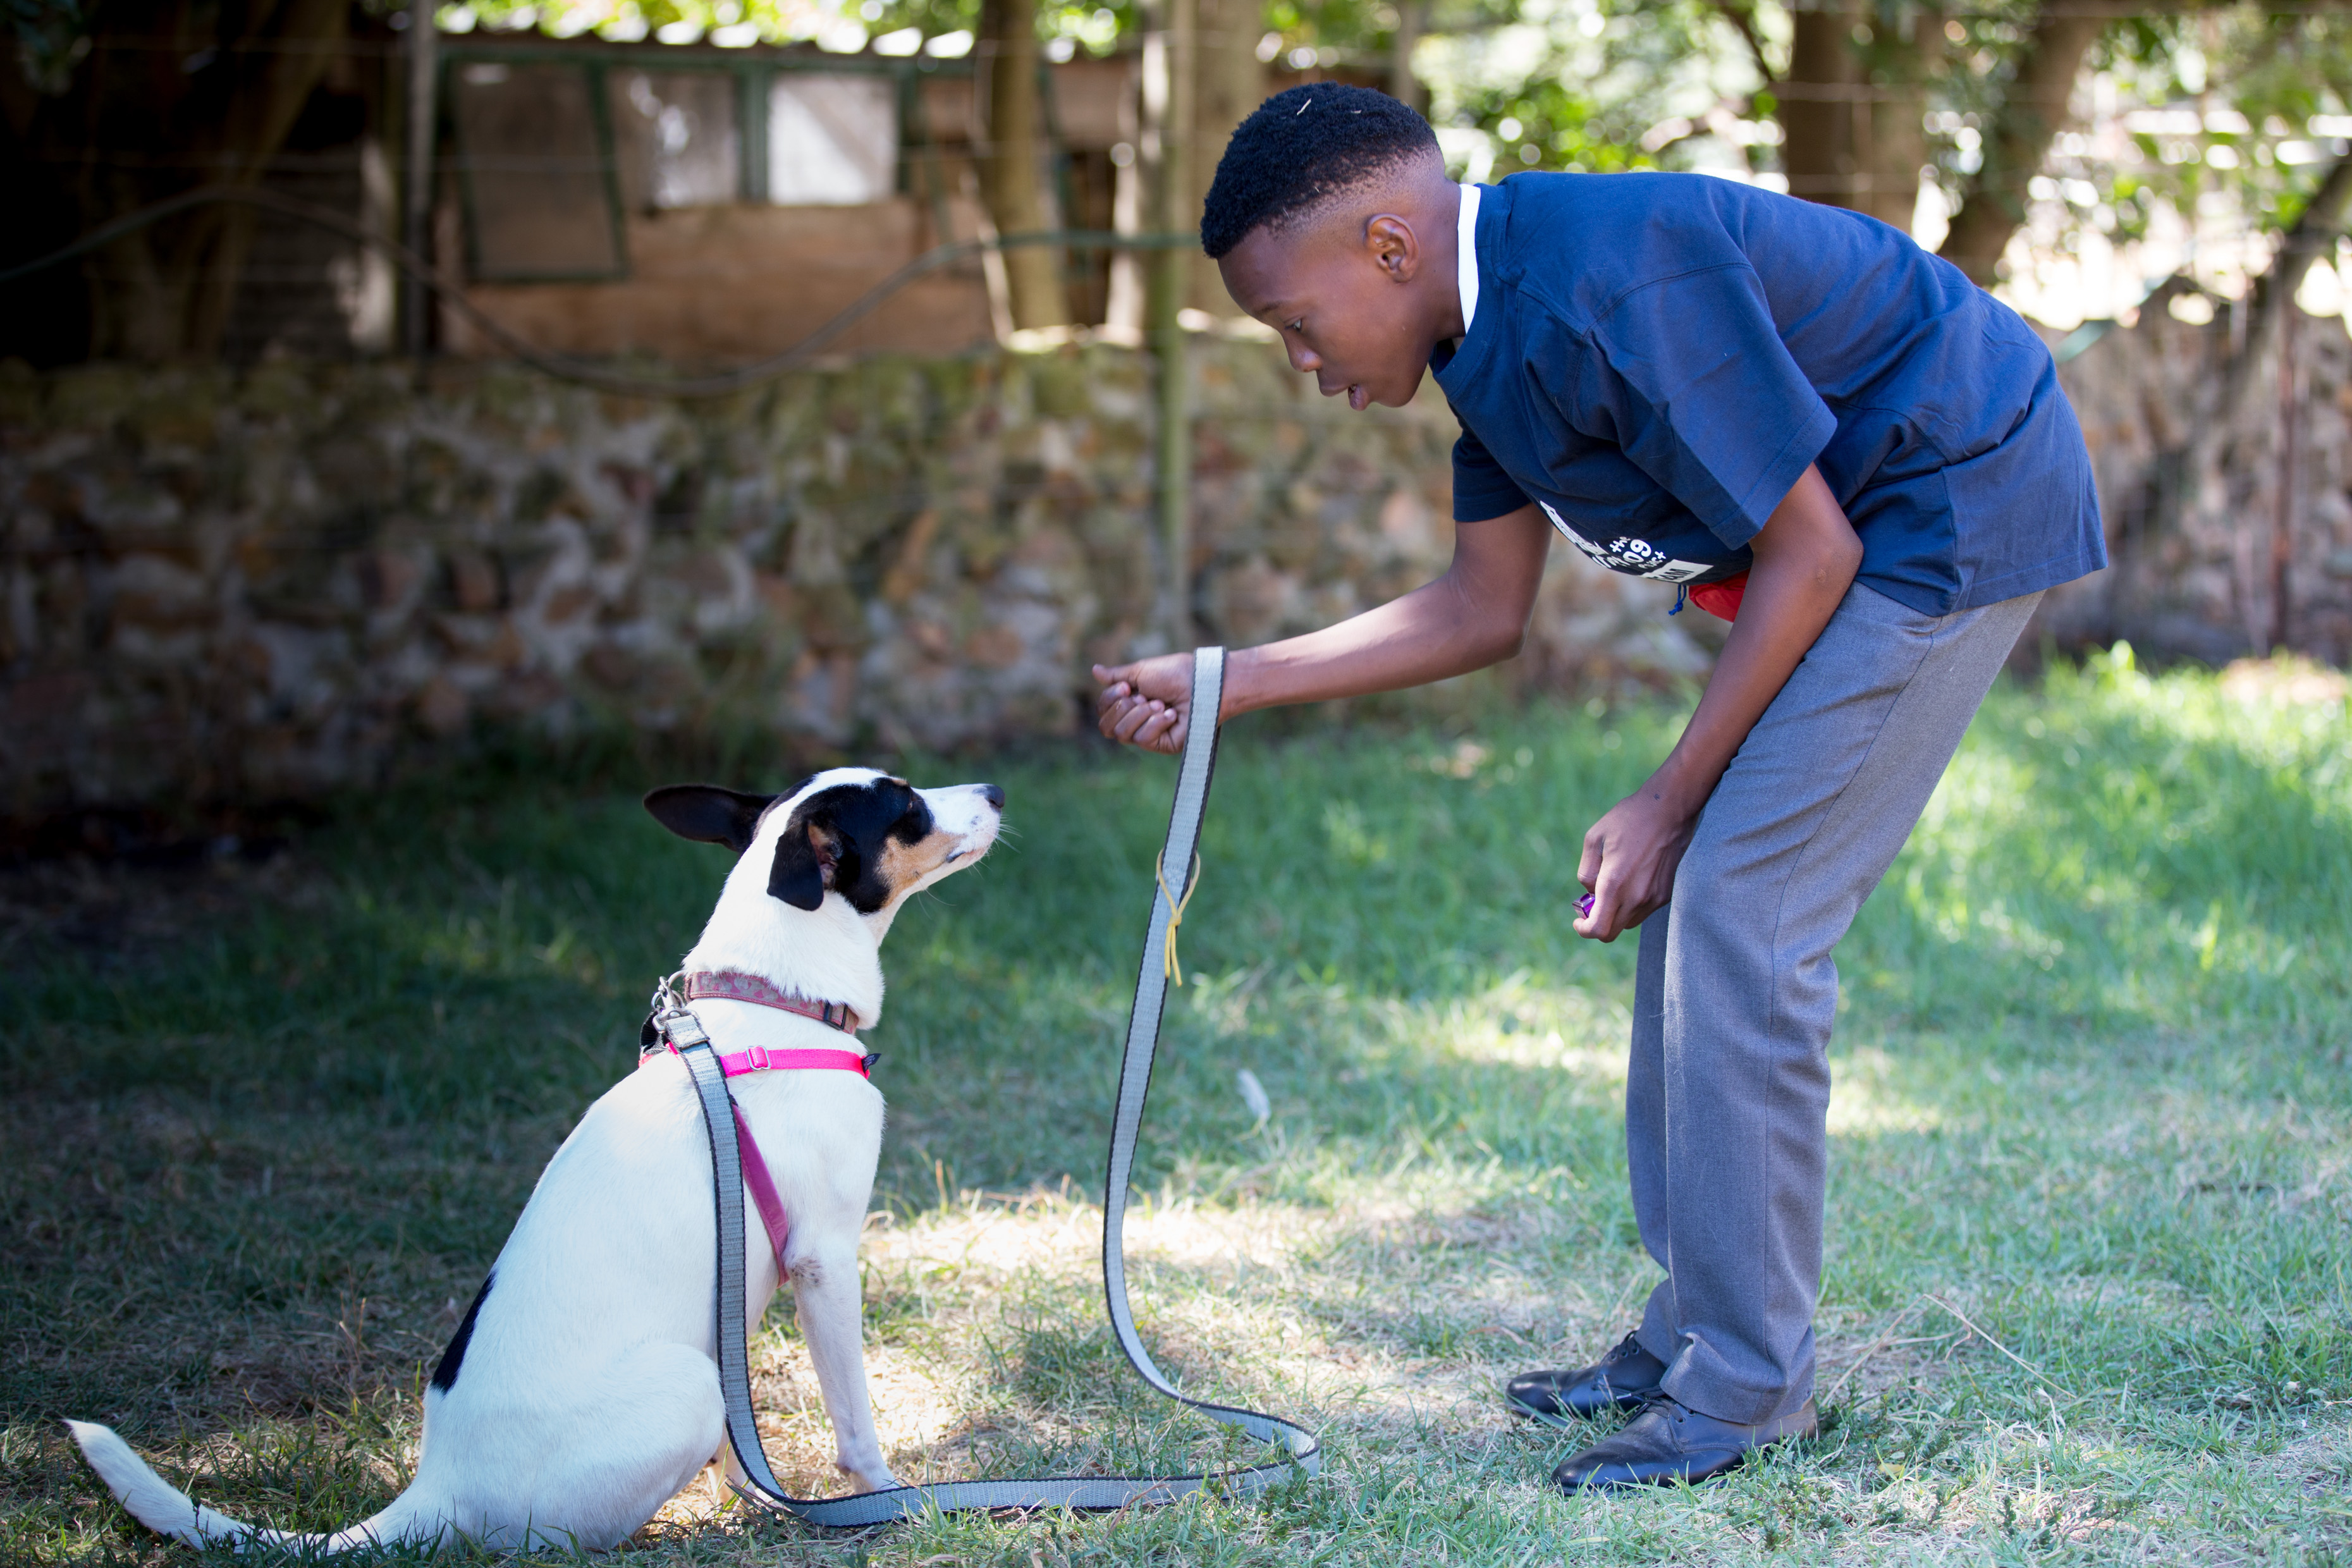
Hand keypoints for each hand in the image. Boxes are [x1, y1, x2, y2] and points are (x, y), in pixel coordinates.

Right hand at [1092, 653, 1196, 753]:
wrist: (1200, 683)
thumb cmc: (1174, 674)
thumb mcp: (1140, 671)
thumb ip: (1117, 676)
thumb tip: (1094, 670)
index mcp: (1129, 702)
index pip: (1103, 711)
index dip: (1109, 700)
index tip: (1127, 687)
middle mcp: (1136, 720)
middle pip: (1107, 727)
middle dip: (1123, 709)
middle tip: (1145, 697)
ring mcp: (1149, 734)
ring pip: (1123, 734)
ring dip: (1142, 714)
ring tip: (1161, 704)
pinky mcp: (1163, 744)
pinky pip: (1144, 739)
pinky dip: (1156, 723)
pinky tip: (1172, 714)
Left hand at [1574, 782, 1698, 941]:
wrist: (1668, 810)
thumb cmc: (1628, 820)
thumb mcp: (1594, 838)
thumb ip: (1586, 872)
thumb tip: (1591, 893)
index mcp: (1614, 884)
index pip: (1598, 929)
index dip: (1584, 930)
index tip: (1579, 920)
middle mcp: (1636, 897)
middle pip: (1612, 932)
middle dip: (1597, 922)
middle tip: (1593, 902)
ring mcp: (1654, 898)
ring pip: (1629, 922)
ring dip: (1616, 912)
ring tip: (1614, 884)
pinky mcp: (1666, 893)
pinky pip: (1644, 910)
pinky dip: (1632, 903)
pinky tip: (1632, 877)